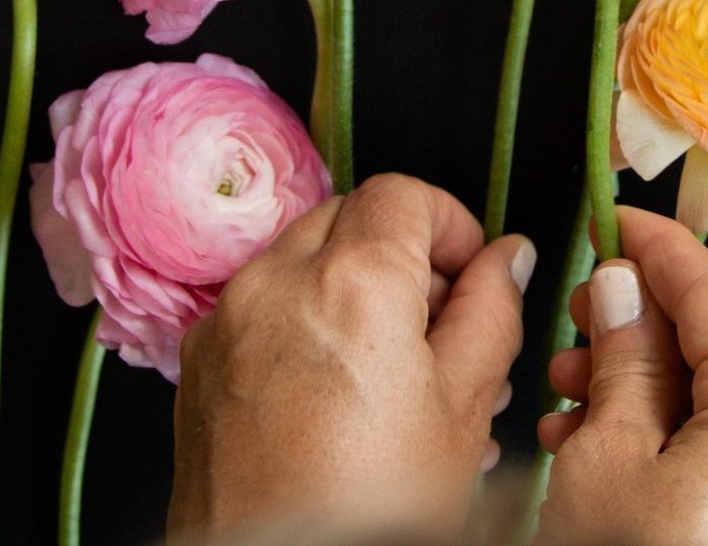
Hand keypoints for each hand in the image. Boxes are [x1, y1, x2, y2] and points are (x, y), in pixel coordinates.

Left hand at [168, 173, 534, 540]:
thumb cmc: (368, 516)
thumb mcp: (463, 410)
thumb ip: (491, 313)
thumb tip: (507, 257)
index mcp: (351, 282)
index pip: (404, 193)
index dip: (449, 224)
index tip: (473, 271)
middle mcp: (275, 282)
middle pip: (349, 217)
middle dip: (401, 255)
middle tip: (444, 327)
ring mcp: (227, 320)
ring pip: (301, 259)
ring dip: (351, 289)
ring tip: (398, 373)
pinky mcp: (199, 362)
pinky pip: (260, 307)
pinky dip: (302, 323)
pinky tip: (339, 396)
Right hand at [538, 206, 707, 545]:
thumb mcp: (605, 463)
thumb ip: (624, 357)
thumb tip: (625, 285)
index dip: (662, 247)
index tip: (615, 220)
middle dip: (673, 305)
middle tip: (598, 309)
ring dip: (675, 360)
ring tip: (580, 384)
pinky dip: (697, 412)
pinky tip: (612, 431)